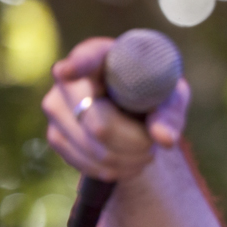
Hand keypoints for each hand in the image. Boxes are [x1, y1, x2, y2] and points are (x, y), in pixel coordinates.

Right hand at [42, 37, 190, 181]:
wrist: (138, 111)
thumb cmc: (156, 96)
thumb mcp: (170, 99)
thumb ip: (170, 114)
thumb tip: (165, 139)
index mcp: (101, 55)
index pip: (86, 59)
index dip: (78, 66)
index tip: (69, 71)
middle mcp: (68, 78)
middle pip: (99, 125)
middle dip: (136, 143)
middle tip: (154, 143)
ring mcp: (56, 107)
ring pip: (95, 149)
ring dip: (130, 159)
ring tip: (146, 150)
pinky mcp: (55, 135)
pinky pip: (87, 164)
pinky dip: (117, 170)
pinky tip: (130, 161)